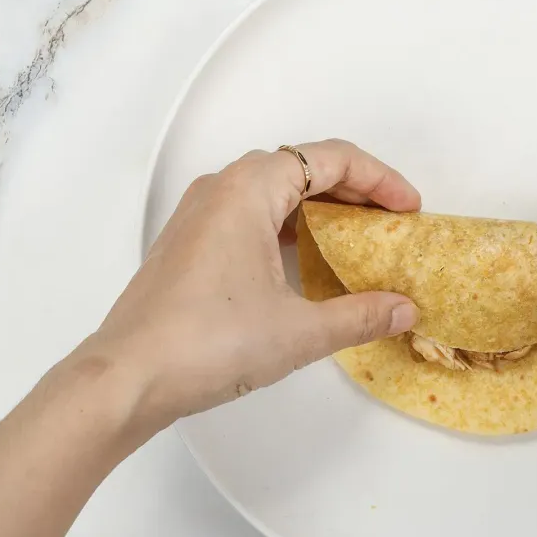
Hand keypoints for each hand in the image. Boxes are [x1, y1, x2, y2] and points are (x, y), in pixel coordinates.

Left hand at [87, 140, 421, 431]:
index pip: (330, 158)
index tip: (409, 209)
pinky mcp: (190, 243)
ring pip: (274, 190)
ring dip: (320, 207)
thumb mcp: (299, 332)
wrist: (127, 378)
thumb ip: (360, 316)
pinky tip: (308, 261)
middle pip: (302, 166)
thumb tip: (403, 310)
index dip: (380, 178)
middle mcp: (221, 188)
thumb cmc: (208, 343)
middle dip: (354, 190)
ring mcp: (200, 214)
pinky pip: (251, 213)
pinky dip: (289, 225)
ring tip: (359, 239)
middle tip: (392, 223)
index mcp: (249, 189)